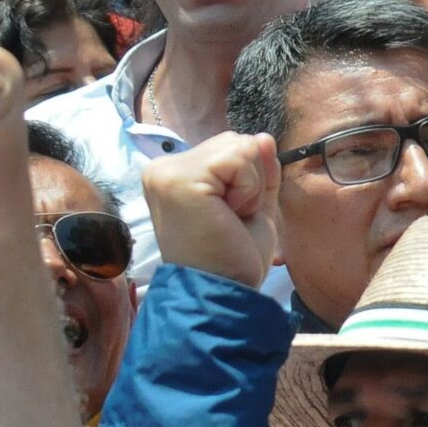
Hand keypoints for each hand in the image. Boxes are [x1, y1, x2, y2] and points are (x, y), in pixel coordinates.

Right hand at [141, 133, 282, 290]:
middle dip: (250, 181)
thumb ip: (259, 170)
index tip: (230, 216)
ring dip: (249, 187)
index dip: (249, 181)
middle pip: (237, 141)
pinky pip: (239, 158)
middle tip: (230, 219)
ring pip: (241, 146)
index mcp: (176, 173)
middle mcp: (163, 167)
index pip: (232, 146)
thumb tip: (263, 137)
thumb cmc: (235, 256)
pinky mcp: (177, 178)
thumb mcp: (255, 205)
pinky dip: (248, 189)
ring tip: (227, 217)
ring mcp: (166, 172)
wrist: (222, 290)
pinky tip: (227, 214)